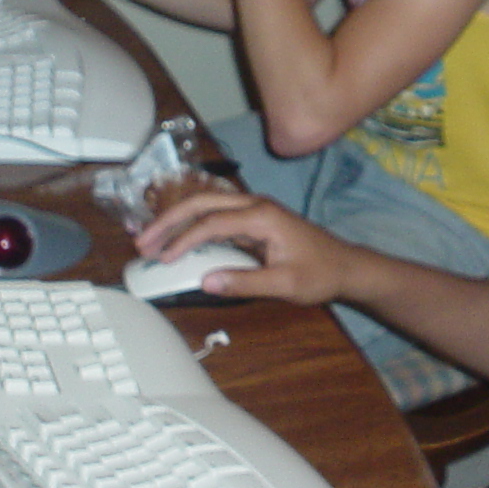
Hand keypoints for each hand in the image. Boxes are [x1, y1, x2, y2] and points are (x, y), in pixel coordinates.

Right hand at [135, 190, 363, 304]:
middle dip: (170, 219)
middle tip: (143, 240)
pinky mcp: (253, 221)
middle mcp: (255, 205)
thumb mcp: (284, 284)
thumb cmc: (320, 273)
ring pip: (207, 206)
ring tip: (151, 240)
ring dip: (178, 220)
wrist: (345, 266)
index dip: (185, 239)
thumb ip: (245, 283)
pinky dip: (193, 227)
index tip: (164, 258)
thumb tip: (206, 282)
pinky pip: (216, 217)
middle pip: (202, 202)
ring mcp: (254, 211)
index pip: (213, 222)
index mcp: (263, 216)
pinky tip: (177, 241)